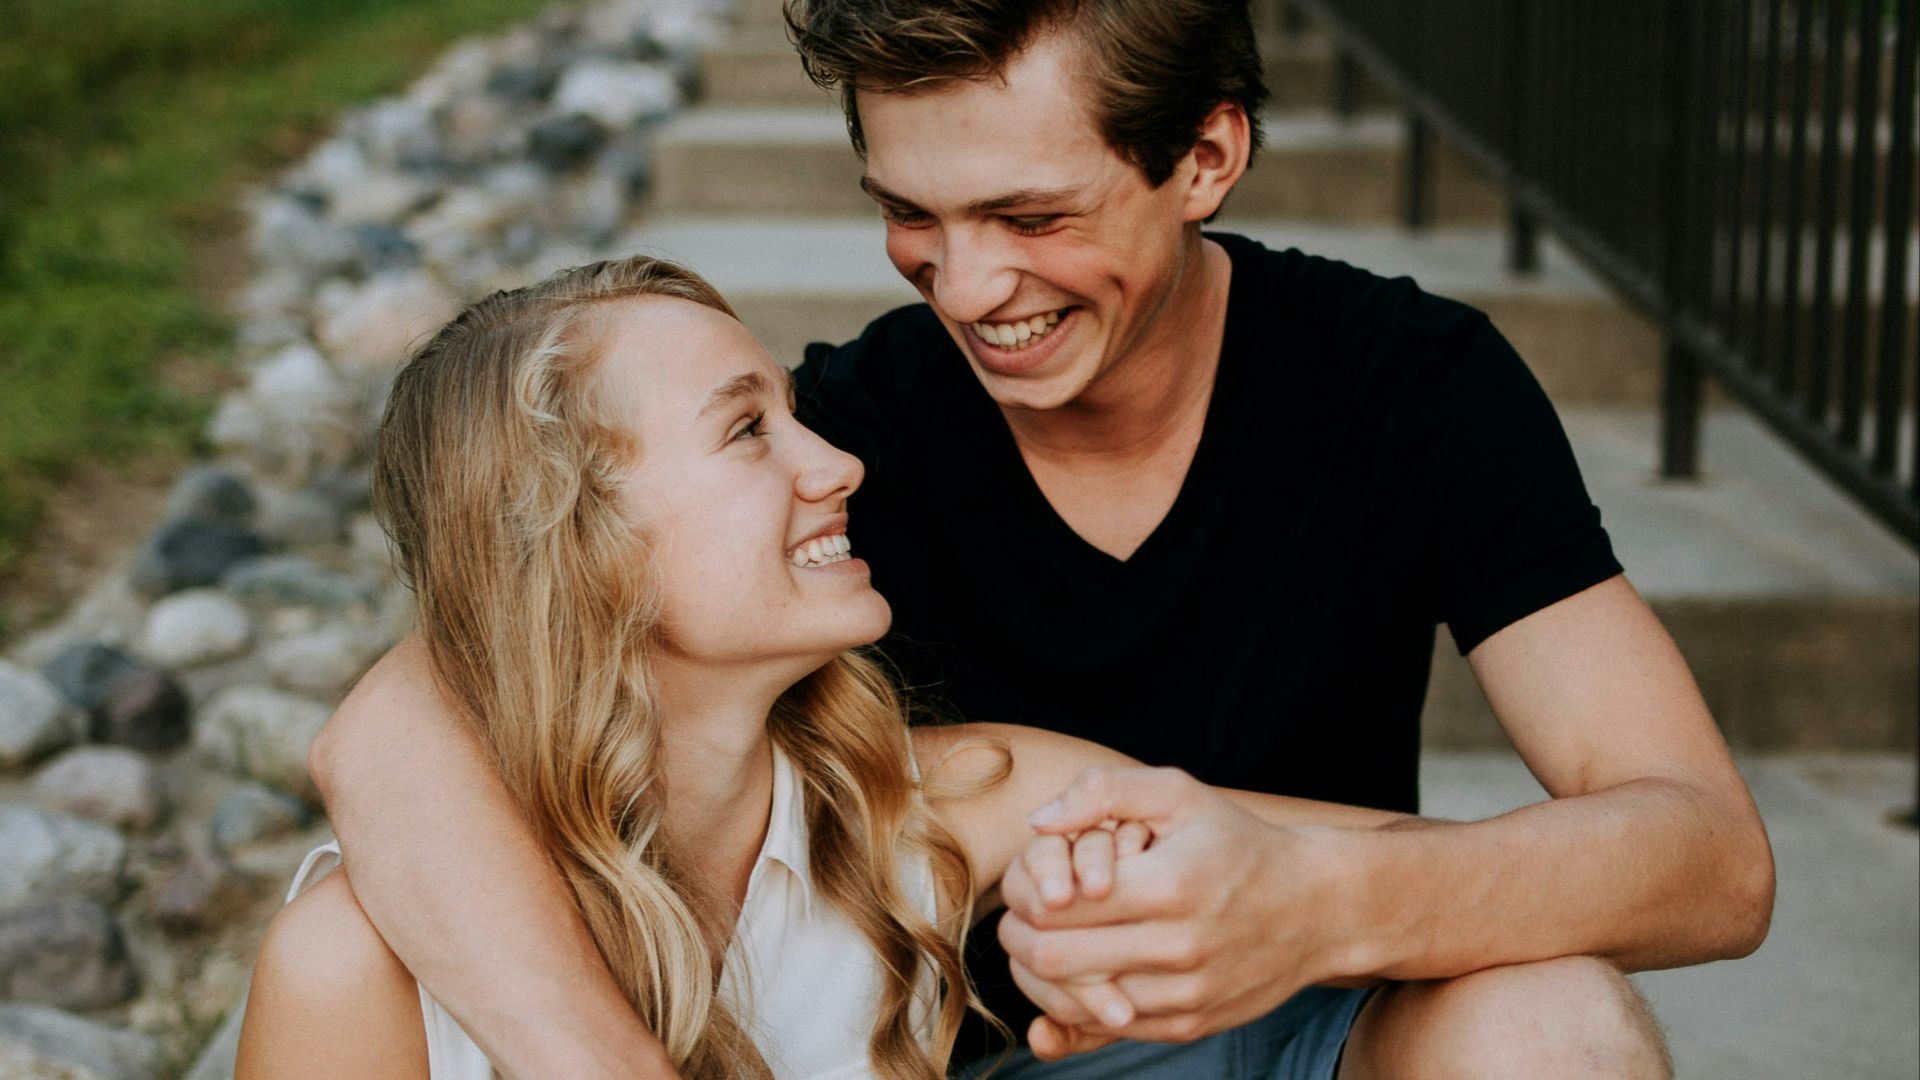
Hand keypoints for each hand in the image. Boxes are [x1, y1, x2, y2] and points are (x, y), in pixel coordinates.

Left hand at [999, 766, 1359, 1045]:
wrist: (1317, 909)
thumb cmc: (1237, 844)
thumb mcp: (1180, 794)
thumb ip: (1103, 791)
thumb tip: (1038, 824)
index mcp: (1167, 885)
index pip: (1052, 905)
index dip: (1019, 891)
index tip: (1024, 879)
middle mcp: (1177, 947)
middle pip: (1051, 958)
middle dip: (1017, 936)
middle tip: (1018, 915)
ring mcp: (1184, 994)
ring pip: (1073, 1002)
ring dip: (1039, 976)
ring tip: (1042, 943)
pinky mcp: (1189, 1024)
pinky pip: (1107, 1028)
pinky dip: (1078, 1004)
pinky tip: (1076, 974)